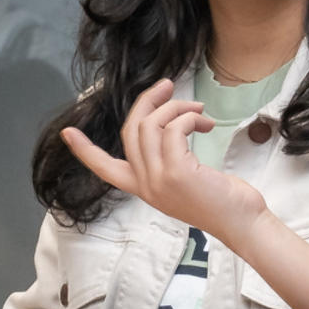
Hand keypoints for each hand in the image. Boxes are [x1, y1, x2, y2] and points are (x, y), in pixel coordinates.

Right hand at [61, 78, 268, 250]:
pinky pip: (174, 129)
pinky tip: (206, 124)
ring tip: (199, 110)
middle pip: (131, 130)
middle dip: (147, 101)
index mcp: (142, 188)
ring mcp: (158, 179)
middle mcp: (145, 184)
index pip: (104, 168)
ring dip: (176, 108)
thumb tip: (171, 123)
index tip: (68, 133)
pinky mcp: (176, 172)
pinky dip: (189, 118)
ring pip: (150, 125)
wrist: (240, 223)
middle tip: (168, 86)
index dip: (84, 150)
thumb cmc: (220, 201)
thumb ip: (169, 158)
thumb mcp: (184, 179)